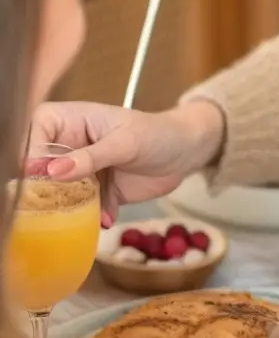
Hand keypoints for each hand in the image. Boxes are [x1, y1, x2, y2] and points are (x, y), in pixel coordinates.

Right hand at [30, 99, 224, 223]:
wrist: (185, 153)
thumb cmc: (156, 134)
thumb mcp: (125, 143)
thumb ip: (91, 157)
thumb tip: (53, 170)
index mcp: (67, 120)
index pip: (35, 135)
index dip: (34, 156)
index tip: (44, 176)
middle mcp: (68, 145)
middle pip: (41, 169)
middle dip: (50, 189)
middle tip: (64, 203)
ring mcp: (80, 170)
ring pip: (61, 192)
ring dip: (74, 207)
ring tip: (92, 214)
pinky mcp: (96, 191)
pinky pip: (85, 207)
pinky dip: (95, 215)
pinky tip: (109, 218)